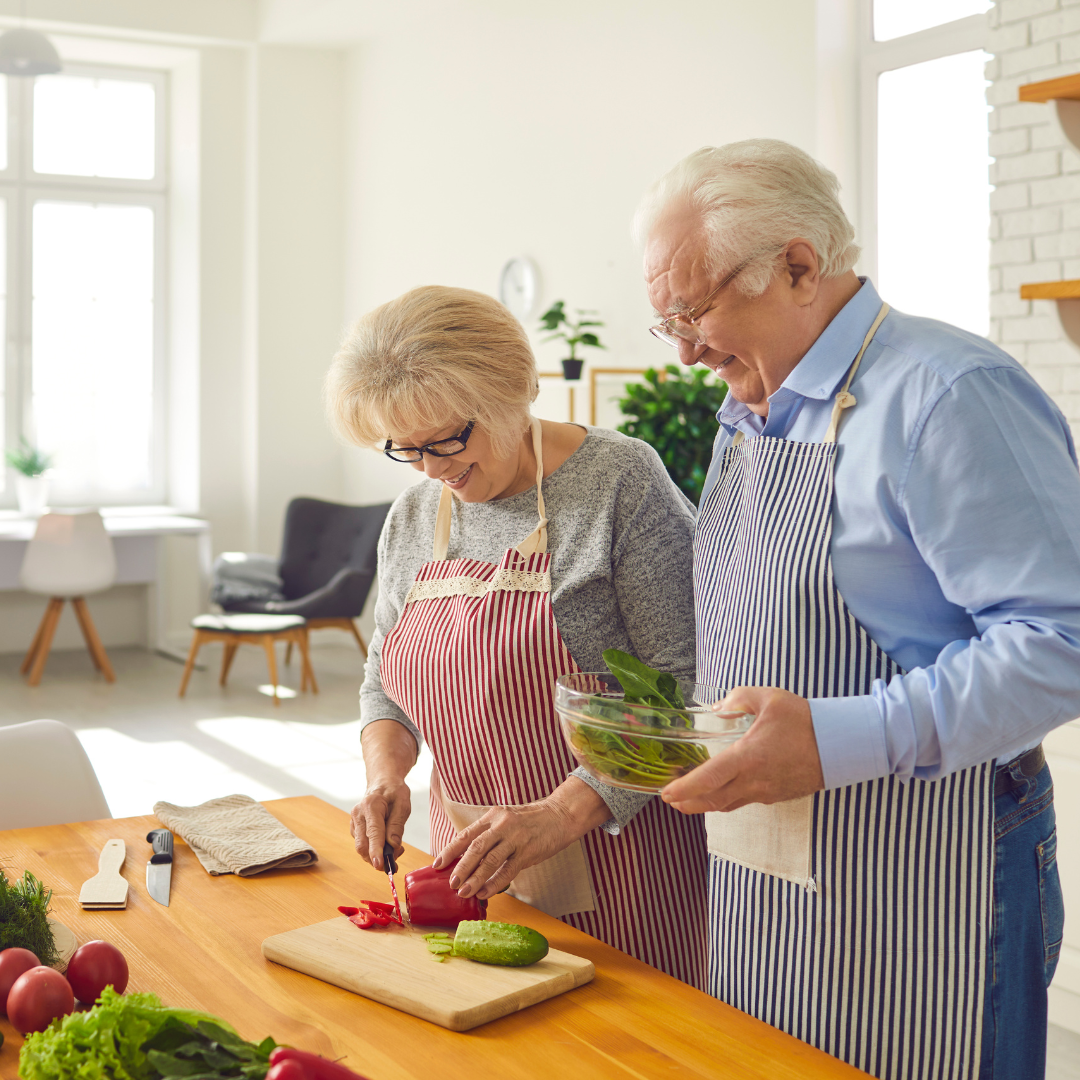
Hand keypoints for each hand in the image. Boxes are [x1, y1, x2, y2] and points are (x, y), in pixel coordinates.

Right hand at [350, 779, 410, 869]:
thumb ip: (397, 825)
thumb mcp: (403, 804)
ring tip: (396, 850)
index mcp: (371, 805)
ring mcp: (354, 821)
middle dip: (377, 859)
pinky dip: (374, 850)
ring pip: (362, 847)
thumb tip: (393, 845)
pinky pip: (363, 844)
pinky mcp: (355, 828)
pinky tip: (387, 845)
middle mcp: (358, 814)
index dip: (376, 851)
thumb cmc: (394, 791)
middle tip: (395, 864)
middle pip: (362, 845)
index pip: (373, 832)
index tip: (379, 865)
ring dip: (377, 855)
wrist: (383, 782)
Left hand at [432, 777, 609, 899]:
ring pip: (490, 860)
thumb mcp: (506, 820)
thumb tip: (466, 857)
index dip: (450, 851)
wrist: (560, 815)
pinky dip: (494, 883)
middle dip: (461, 867)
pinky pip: (508, 870)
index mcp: (493, 816)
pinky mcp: (528, 851)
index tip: (437, 865)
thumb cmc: (530, 820)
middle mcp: (502, 825)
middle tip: (451, 883)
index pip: (466, 834)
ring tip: (463, 892)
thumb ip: (489, 835)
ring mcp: (516, 838)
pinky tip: (485, 892)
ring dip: (475, 878)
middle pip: (476, 847)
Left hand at [661, 687, 824, 813]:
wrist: (841, 745)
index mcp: (747, 758)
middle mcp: (754, 781)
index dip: (684, 789)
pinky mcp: (778, 795)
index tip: (666, 793)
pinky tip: (724, 790)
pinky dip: (729, 799)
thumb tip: (717, 707)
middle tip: (671, 800)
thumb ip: (738, 699)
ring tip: (690, 800)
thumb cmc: (806, 721)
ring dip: (707, 804)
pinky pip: (746, 800)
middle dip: (688, 803)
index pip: (708, 779)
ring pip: (729, 804)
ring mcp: (766, 792)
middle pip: (713, 800)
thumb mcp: (769, 698)